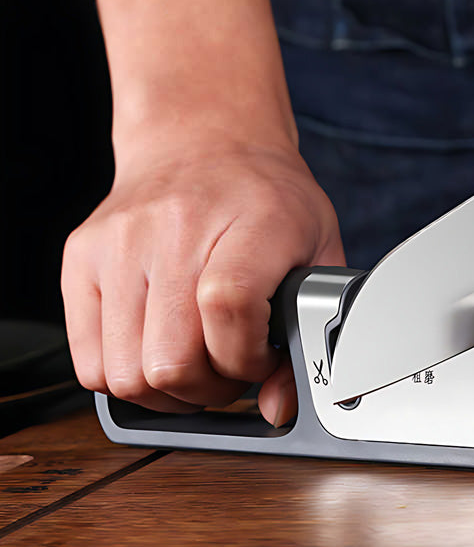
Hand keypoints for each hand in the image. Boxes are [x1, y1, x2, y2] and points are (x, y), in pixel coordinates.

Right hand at [61, 134, 344, 426]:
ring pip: (126, 374)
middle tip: (228, 367)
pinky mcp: (81, 258)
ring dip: (166, 390)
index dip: (246, 358)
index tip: (260, 356)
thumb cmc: (266, 197)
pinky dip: (125, 376)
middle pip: (171, 360)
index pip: (229, 308)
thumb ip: (311, 328)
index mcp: (253, 220)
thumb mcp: (319, 248)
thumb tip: (279, 406)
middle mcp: (177, 227)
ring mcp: (119, 242)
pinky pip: (87, 361)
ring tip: (194, 359)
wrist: (204, 140)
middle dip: (209, 390)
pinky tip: (158, 348)